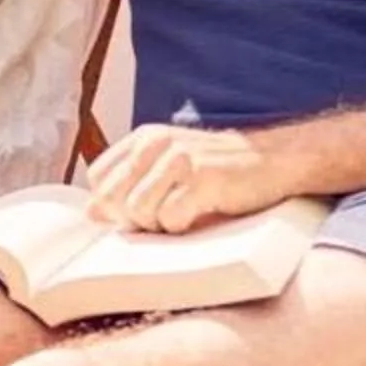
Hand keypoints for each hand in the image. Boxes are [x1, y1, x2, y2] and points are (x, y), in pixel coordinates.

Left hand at [80, 124, 294, 234]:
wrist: (274, 160)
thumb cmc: (220, 171)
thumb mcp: (169, 169)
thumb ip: (131, 185)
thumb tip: (92, 212)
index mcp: (144, 138)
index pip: (99, 178)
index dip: (113, 203)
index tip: (137, 212)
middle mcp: (156, 142)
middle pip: (113, 196)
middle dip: (132, 218)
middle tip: (163, 217)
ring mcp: (179, 158)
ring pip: (139, 209)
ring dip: (158, 224)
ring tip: (183, 215)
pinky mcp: (202, 178)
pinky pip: (170, 217)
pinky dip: (181, 227)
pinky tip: (197, 216)